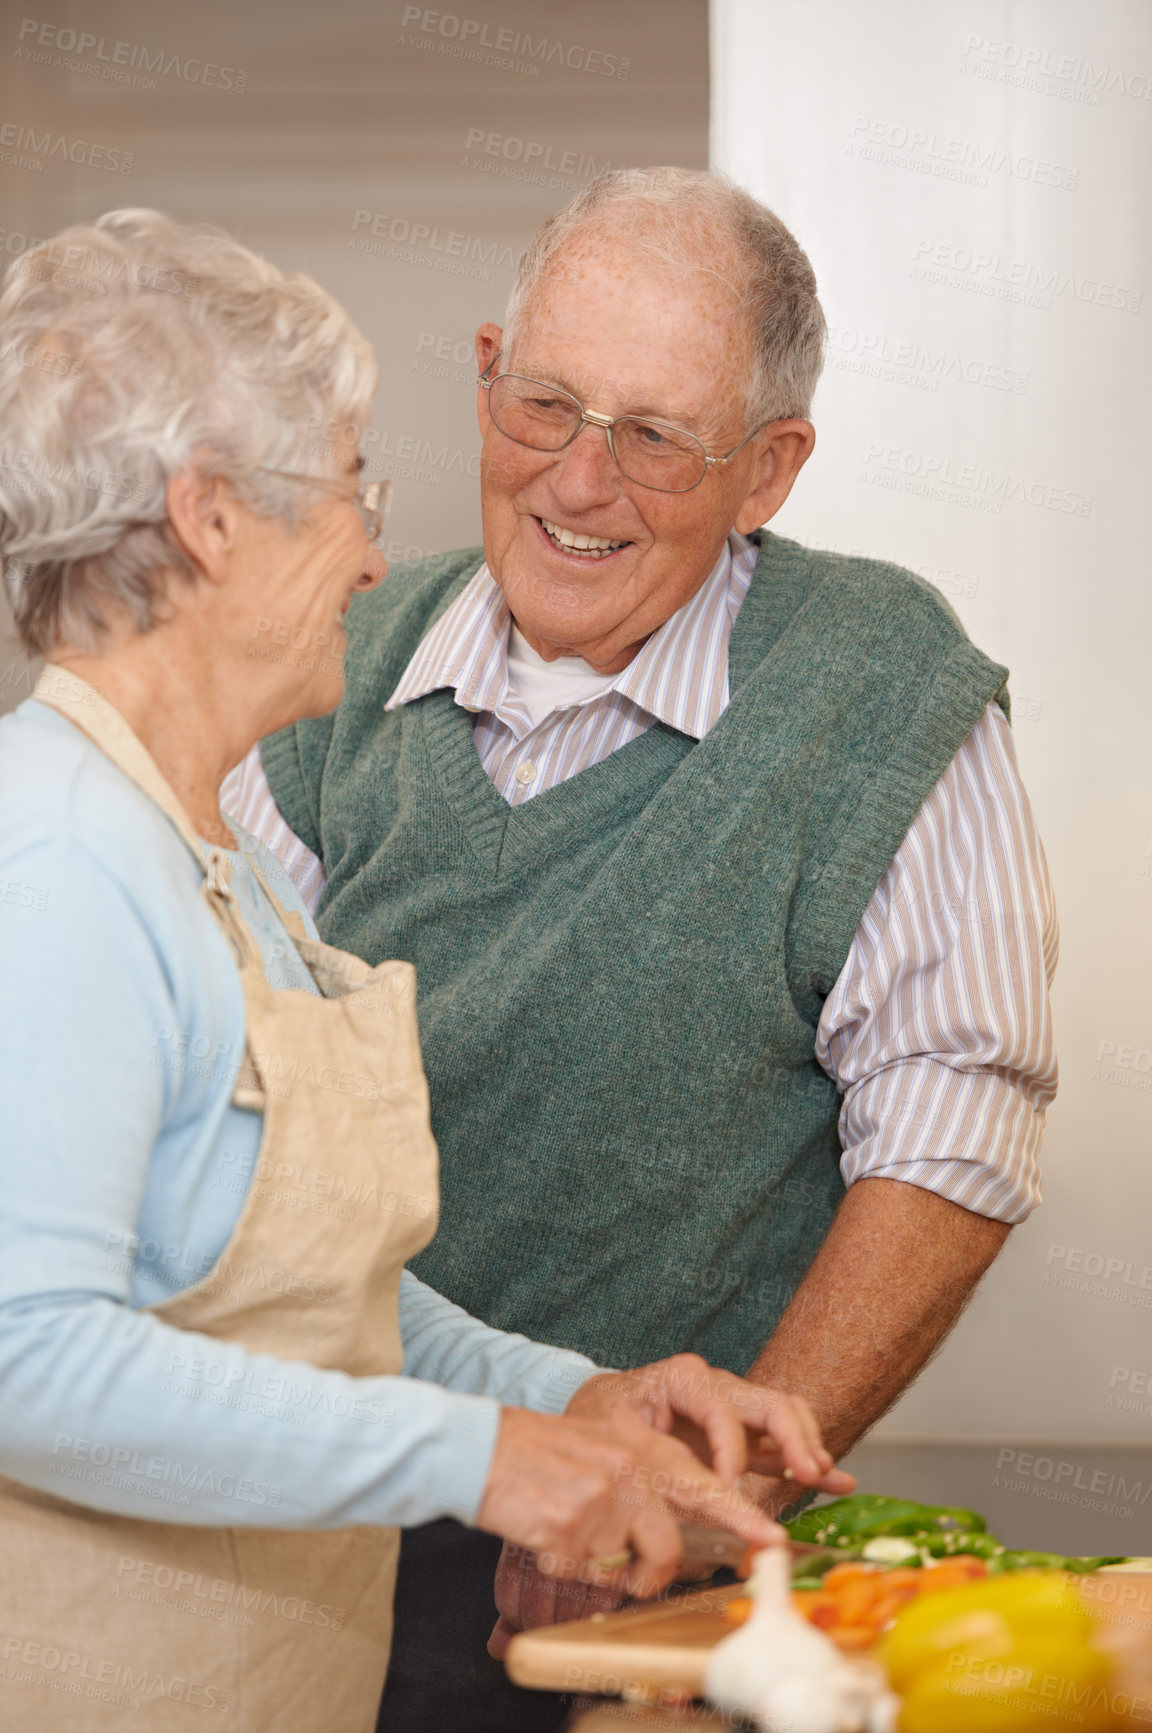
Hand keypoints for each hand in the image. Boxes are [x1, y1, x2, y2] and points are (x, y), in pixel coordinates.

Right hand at [475, 1404, 783, 1621]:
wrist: (481, 1447)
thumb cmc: (540, 1456)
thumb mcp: (601, 1452)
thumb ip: (640, 1483)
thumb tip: (673, 1536)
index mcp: (639, 1446)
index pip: (703, 1483)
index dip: (741, 1515)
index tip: (773, 1539)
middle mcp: (628, 1470)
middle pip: (669, 1542)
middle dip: (669, 1574)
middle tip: (659, 1582)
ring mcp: (601, 1499)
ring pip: (627, 1568)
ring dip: (607, 1575)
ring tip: (575, 1548)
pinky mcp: (570, 1526)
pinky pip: (586, 1574)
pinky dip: (570, 1569)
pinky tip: (548, 1538)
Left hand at [565, 1354, 857, 1493]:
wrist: (596, 1416)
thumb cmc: (602, 1423)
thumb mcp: (618, 1440)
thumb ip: (655, 1461)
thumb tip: (682, 1491)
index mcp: (684, 1378)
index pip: (723, 1409)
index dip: (731, 1451)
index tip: (726, 1489)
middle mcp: (716, 1384)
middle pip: (771, 1403)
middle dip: (794, 1439)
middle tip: (808, 1474)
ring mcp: (733, 1406)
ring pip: (786, 1415)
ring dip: (808, 1445)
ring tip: (824, 1477)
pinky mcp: (741, 1434)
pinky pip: (782, 1442)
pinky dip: (808, 1459)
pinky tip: (838, 1481)